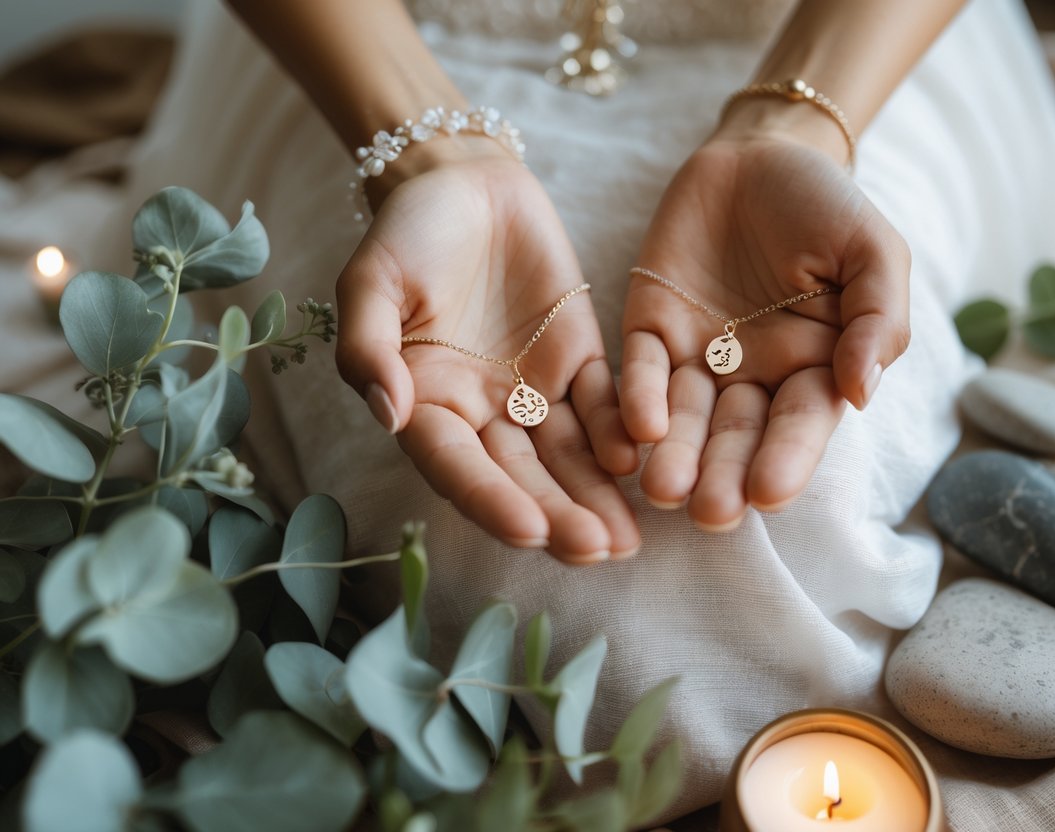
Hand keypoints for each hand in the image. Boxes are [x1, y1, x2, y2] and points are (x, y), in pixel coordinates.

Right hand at [336, 139, 638, 562]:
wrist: (465, 180)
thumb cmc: (407, 231)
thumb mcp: (372, 281)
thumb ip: (370, 347)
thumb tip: (388, 414)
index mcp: (425, 403)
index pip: (457, 465)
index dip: (491, 499)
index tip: (530, 531)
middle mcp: (480, 411)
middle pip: (520, 476)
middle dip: (557, 517)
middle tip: (598, 550)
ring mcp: (533, 390)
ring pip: (566, 456)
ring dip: (594, 497)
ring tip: (627, 539)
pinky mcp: (578, 360)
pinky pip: (602, 405)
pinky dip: (619, 432)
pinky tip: (636, 460)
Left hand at [621, 131, 910, 529]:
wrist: (761, 152)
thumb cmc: (827, 207)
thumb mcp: (873, 252)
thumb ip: (878, 319)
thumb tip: (861, 391)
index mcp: (813, 368)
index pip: (800, 423)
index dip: (786, 458)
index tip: (769, 493)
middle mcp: (752, 375)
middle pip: (737, 434)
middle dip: (723, 474)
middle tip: (710, 513)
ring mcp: (698, 355)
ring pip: (685, 415)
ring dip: (675, 453)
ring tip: (664, 489)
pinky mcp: (650, 327)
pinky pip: (640, 368)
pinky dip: (638, 396)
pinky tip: (640, 426)